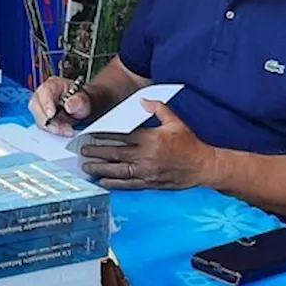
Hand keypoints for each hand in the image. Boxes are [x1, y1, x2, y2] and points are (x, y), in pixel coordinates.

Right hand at [29, 76, 91, 135]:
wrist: (81, 108)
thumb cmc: (80, 101)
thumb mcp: (84, 100)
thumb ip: (78, 102)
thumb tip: (69, 105)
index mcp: (54, 84)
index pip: (44, 91)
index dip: (46, 103)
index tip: (51, 114)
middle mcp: (43, 94)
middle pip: (35, 105)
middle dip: (47, 119)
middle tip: (61, 127)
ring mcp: (41, 106)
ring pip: (38, 118)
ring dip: (51, 127)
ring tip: (66, 129)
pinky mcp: (41, 118)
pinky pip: (42, 126)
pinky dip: (52, 130)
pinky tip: (62, 130)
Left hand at [80, 100, 214, 190]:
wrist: (202, 167)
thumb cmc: (190, 144)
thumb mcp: (176, 122)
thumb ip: (158, 109)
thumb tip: (143, 100)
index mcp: (151, 139)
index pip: (122, 135)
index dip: (105, 135)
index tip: (92, 134)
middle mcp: (146, 156)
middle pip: (116, 153)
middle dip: (97, 152)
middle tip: (83, 150)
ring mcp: (147, 172)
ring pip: (118, 171)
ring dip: (101, 169)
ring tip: (87, 167)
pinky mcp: (149, 183)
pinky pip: (128, 184)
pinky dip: (114, 184)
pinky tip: (103, 182)